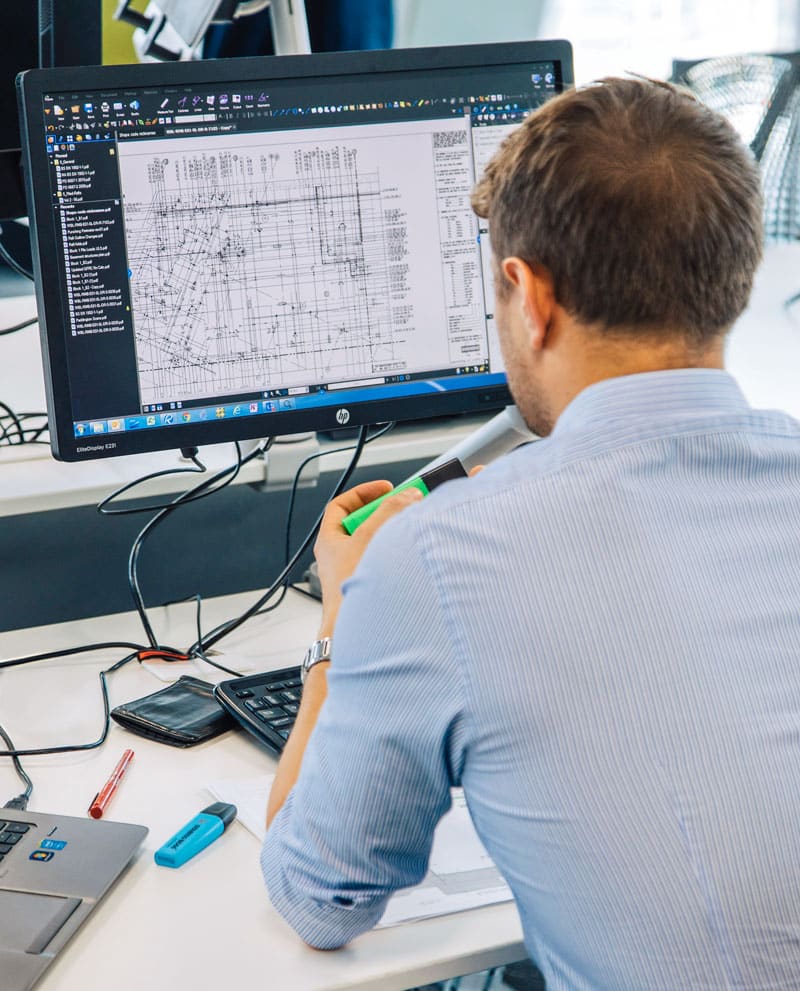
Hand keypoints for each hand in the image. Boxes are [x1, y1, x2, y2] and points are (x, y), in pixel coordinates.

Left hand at [313, 480, 423, 636]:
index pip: (342, 505)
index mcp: (330, 540)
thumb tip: (407, 496)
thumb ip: (389, 512)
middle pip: (363, 523)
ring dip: (393, 537)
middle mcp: (339, 556)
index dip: (363, 493)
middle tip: (403, 510)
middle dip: (384, 515)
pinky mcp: (369, 586)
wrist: (349, 632)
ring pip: (375, 544)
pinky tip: (407, 560)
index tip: (385, 489)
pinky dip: (396, 557)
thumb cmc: (347, 592)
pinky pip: (384, 563)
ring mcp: (354, 572)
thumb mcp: (368, 537)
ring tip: (406, 535)